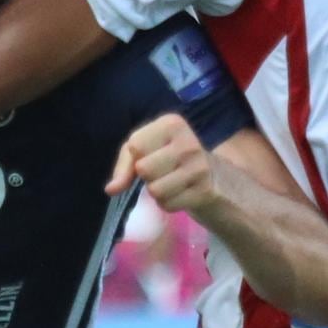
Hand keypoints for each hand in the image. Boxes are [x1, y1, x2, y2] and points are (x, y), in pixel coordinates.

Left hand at [106, 112, 226, 219]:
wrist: (215, 176)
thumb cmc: (171, 158)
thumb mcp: (146, 149)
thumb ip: (124, 165)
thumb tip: (111, 189)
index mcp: (172, 124)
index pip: (135, 145)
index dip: (135, 158)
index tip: (150, 157)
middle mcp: (188, 142)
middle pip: (144, 169)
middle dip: (147, 176)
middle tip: (162, 172)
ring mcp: (199, 167)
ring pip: (155, 190)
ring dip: (157, 192)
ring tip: (170, 183)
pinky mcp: (205, 191)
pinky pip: (168, 204)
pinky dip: (169, 203)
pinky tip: (180, 193)